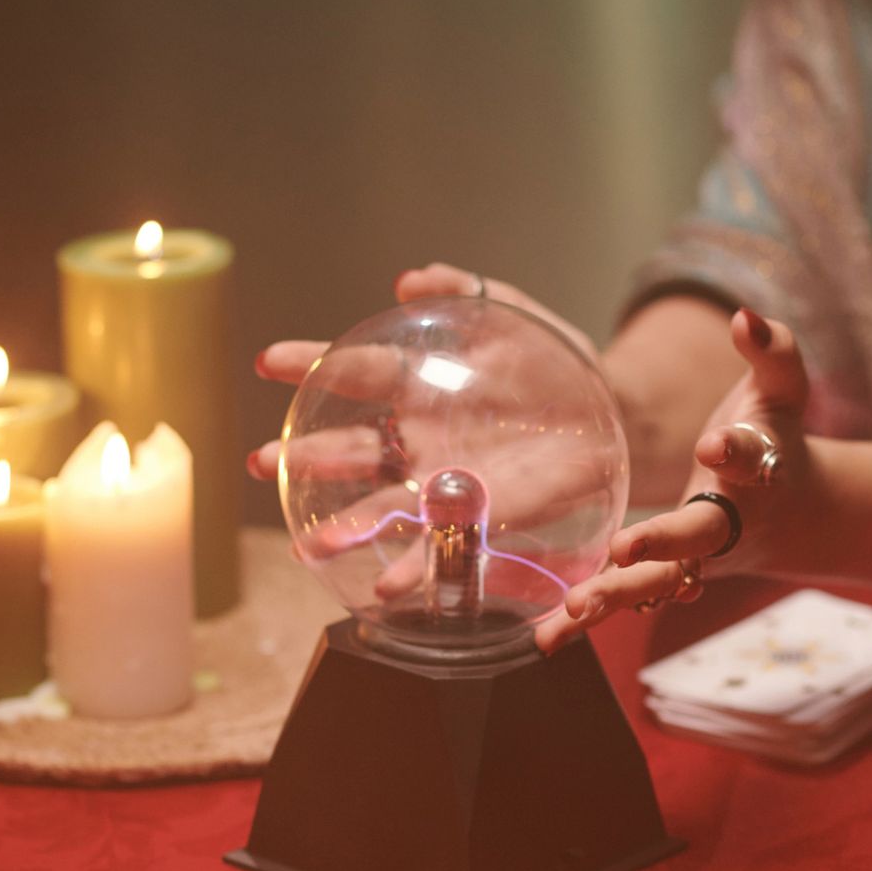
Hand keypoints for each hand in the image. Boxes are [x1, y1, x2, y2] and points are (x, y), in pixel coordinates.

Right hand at [250, 264, 613, 598]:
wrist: (609, 414)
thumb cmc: (553, 362)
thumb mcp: (510, 313)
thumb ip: (463, 288)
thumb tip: (409, 280)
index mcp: (420, 387)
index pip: (355, 374)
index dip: (311, 364)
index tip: (270, 363)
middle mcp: (419, 438)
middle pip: (352, 449)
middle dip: (305, 456)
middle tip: (262, 460)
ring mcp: (443, 481)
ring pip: (380, 506)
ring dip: (342, 527)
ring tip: (305, 545)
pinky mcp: (476, 516)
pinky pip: (437, 546)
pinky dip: (411, 569)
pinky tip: (387, 590)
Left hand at [536, 308, 819, 652]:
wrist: (794, 513)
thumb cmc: (776, 436)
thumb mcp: (782, 390)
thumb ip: (771, 350)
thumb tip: (745, 317)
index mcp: (757, 469)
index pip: (748, 457)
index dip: (734, 451)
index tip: (714, 446)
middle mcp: (729, 519)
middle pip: (699, 536)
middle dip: (664, 544)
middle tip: (625, 550)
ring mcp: (697, 556)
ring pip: (660, 581)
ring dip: (619, 595)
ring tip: (577, 607)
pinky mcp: (665, 574)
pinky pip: (627, 599)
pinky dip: (590, 622)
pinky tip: (546, 637)